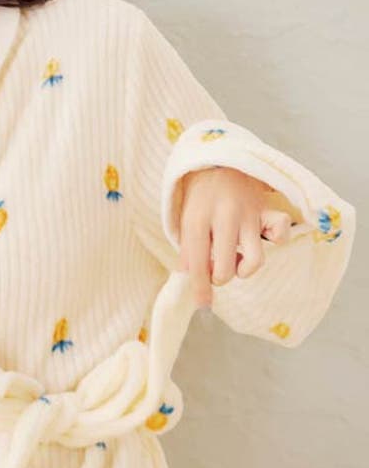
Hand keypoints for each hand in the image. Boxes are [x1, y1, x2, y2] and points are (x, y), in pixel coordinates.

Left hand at [177, 167, 292, 307]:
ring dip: (245, 268)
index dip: (200, 287)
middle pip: (227, 268)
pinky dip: (275, 242)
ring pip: (254, 260)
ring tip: (236, 258)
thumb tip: (189, 280)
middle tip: (216, 266)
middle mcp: (223, 218)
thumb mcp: (185, 221)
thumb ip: (187, 251)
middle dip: (220, 277)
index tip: (203, 304)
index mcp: (197, 220)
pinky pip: (281, 234)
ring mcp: (248, 214)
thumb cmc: (200, 199)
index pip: (198, 264)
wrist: (219, 163)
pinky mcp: (268, 210)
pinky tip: (262, 239)